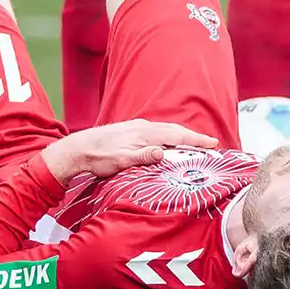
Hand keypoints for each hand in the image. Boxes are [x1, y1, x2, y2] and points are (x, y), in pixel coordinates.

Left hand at [42, 119, 218, 183]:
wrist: (77, 149)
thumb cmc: (98, 156)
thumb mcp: (121, 161)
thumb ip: (143, 157)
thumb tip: (163, 153)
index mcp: (144, 134)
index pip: (177, 135)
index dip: (196, 140)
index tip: (213, 143)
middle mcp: (142, 127)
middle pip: (174, 130)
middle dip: (193, 137)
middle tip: (209, 144)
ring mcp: (136, 127)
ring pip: (165, 131)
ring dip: (181, 136)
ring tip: (192, 144)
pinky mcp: (130, 131)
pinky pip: (156, 132)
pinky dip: (168, 136)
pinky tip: (166, 143)